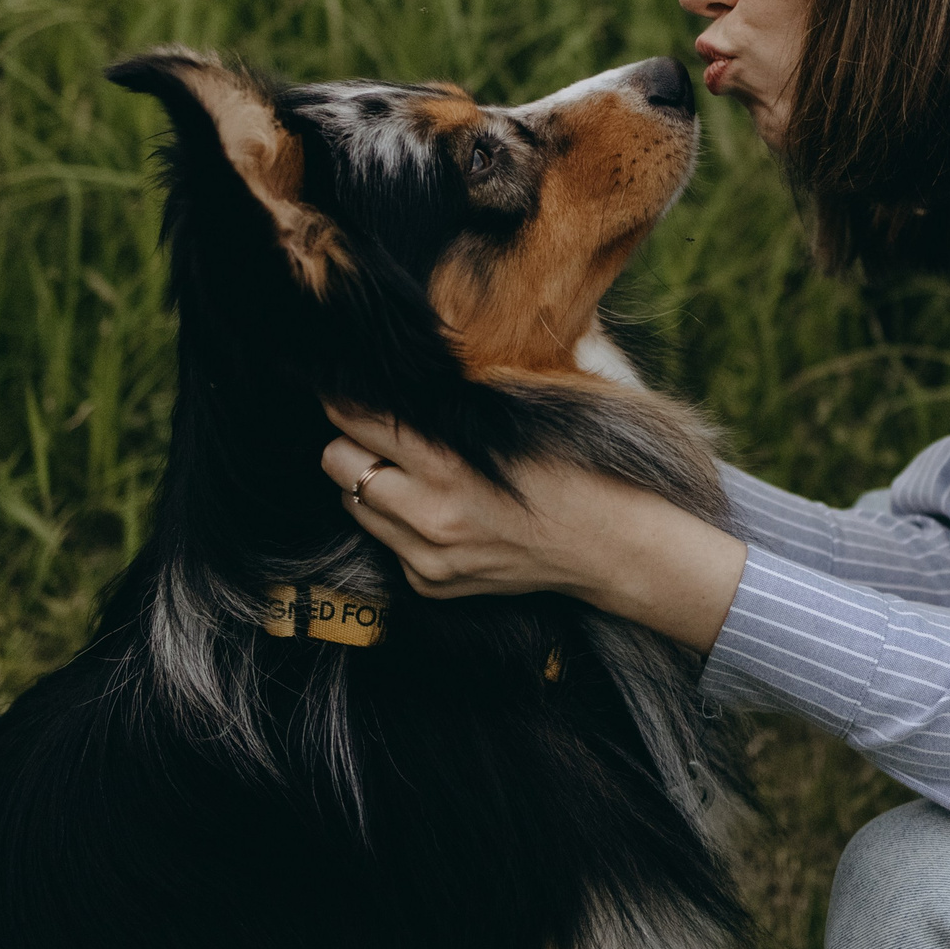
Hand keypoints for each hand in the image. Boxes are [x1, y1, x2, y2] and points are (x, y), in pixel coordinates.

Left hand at [322, 402, 747, 652]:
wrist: (613, 546)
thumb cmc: (576, 468)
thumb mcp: (519, 417)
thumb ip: (457, 396)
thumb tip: (406, 365)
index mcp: (450, 464)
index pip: (360, 420)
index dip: (344, 396)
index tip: (343, 383)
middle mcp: (429, 515)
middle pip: (336, 463)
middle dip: (351, 439)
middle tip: (377, 426)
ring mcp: (427, 557)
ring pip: (354, 503)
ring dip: (371, 480)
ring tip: (410, 467)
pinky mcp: (431, 584)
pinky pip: (387, 541)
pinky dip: (399, 520)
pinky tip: (439, 507)